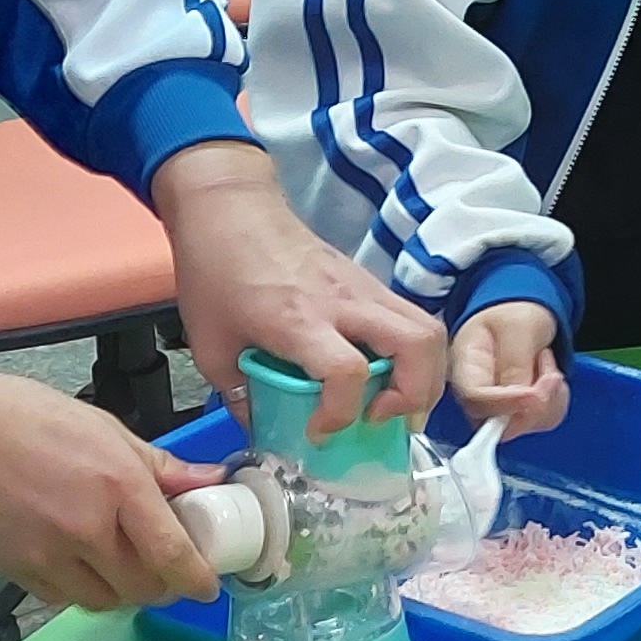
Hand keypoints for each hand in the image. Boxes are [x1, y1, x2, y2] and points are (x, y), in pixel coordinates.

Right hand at [0, 328, 224, 611]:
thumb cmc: (21, 415)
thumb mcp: (102, 426)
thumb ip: (159, 465)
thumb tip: (209, 481)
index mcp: (119, 485)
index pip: (173, 553)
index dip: (197, 580)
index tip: (208, 587)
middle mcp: (88, 528)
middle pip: (143, 587)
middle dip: (162, 586)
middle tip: (165, 568)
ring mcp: (47, 556)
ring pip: (103, 600)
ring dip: (121, 591)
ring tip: (122, 566)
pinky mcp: (13, 571)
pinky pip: (62, 599)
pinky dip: (80, 590)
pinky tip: (80, 564)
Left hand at [150, 140, 445, 431]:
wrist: (230, 209)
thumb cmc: (215, 274)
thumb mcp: (210, 346)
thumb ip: (240, 395)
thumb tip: (262, 430)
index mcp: (299, 322)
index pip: (347, 373)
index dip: (341, 414)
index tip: (319, 432)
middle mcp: (344, 303)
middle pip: (418, 346)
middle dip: (415, 396)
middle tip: (387, 420)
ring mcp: (364, 287)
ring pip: (429, 330)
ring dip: (427, 374)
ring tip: (400, 401)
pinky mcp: (370, 281)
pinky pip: (412, 318)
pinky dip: (414, 352)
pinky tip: (387, 370)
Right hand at [448, 298, 570, 439]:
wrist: (522, 316)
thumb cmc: (512, 315)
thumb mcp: (516, 326)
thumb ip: (515, 361)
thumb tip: (519, 398)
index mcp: (464, 368)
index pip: (475, 400)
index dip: (506, 404)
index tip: (535, 394)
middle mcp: (475, 396)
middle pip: (502, 424)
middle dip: (537, 402)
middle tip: (551, 374)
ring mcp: (497, 409)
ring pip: (528, 424)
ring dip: (551, 396)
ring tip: (544, 362)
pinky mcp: (518, 414)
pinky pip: (544, 420)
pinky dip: (557, 399)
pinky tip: (548, 375)